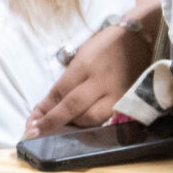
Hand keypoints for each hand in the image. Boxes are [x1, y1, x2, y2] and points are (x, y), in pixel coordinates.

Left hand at [27, 12, 157, 136]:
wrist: (142, 40)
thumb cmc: (107, 44)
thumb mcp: (83, 53)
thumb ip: (69, 78)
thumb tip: (52, 103)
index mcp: (86, 64)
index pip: (60, 91)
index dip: (44, 109)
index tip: (31, 122)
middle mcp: (101, 81)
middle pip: (73, 107)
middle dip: (52, 122)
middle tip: (35, 133)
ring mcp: (117, 94)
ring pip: (90, 119)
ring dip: (72, 126)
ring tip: (57, 129)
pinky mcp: (129, 103)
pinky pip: (106, 120)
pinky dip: (91, 126)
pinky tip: (80, 128)